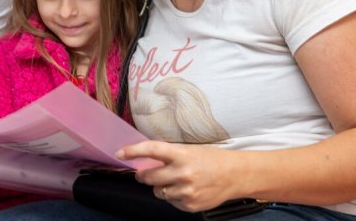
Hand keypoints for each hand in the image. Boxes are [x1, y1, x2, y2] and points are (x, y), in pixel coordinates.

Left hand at [117, 140, 237, 212]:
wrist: (235, 175)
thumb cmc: (211, 160)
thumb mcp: (189, 150)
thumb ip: (168, 155)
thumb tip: (144, 159)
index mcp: (182, 154)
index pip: (152, 150)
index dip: (133, 151)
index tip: (120, 153)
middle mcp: (183, 173)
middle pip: (149, 177)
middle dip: (143, 175)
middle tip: (144, 173)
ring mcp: (186, 191)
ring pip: (158, 192)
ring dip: (161, 187)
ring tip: (176, 181)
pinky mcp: (189, 205)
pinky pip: (170, 202)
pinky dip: (173, 196)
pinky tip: (186, 190)